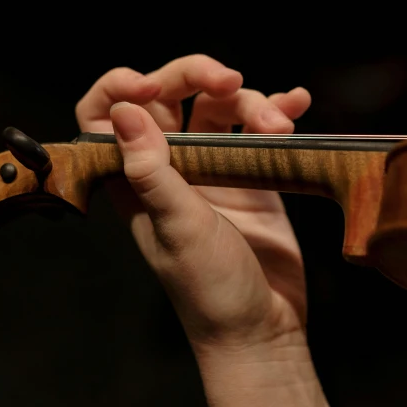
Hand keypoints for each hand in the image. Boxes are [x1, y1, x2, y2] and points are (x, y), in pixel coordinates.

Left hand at [76, 55, 310, 356]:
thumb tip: (124, 112)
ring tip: (281, 125)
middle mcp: (170, 166)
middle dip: (199, 76)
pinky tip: (299, 103)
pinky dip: (280, 109)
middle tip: (230, 80)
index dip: (121, 88)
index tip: (151, 85)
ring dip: (253, 102)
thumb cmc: (209, 290)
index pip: (107, 115)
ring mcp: (214, 167)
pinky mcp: (253, 174)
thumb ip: (152, 171)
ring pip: (222, 107)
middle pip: (172, 95)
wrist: (263, 330)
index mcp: (136, 177)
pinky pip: (260, 129)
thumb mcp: (177, 228)